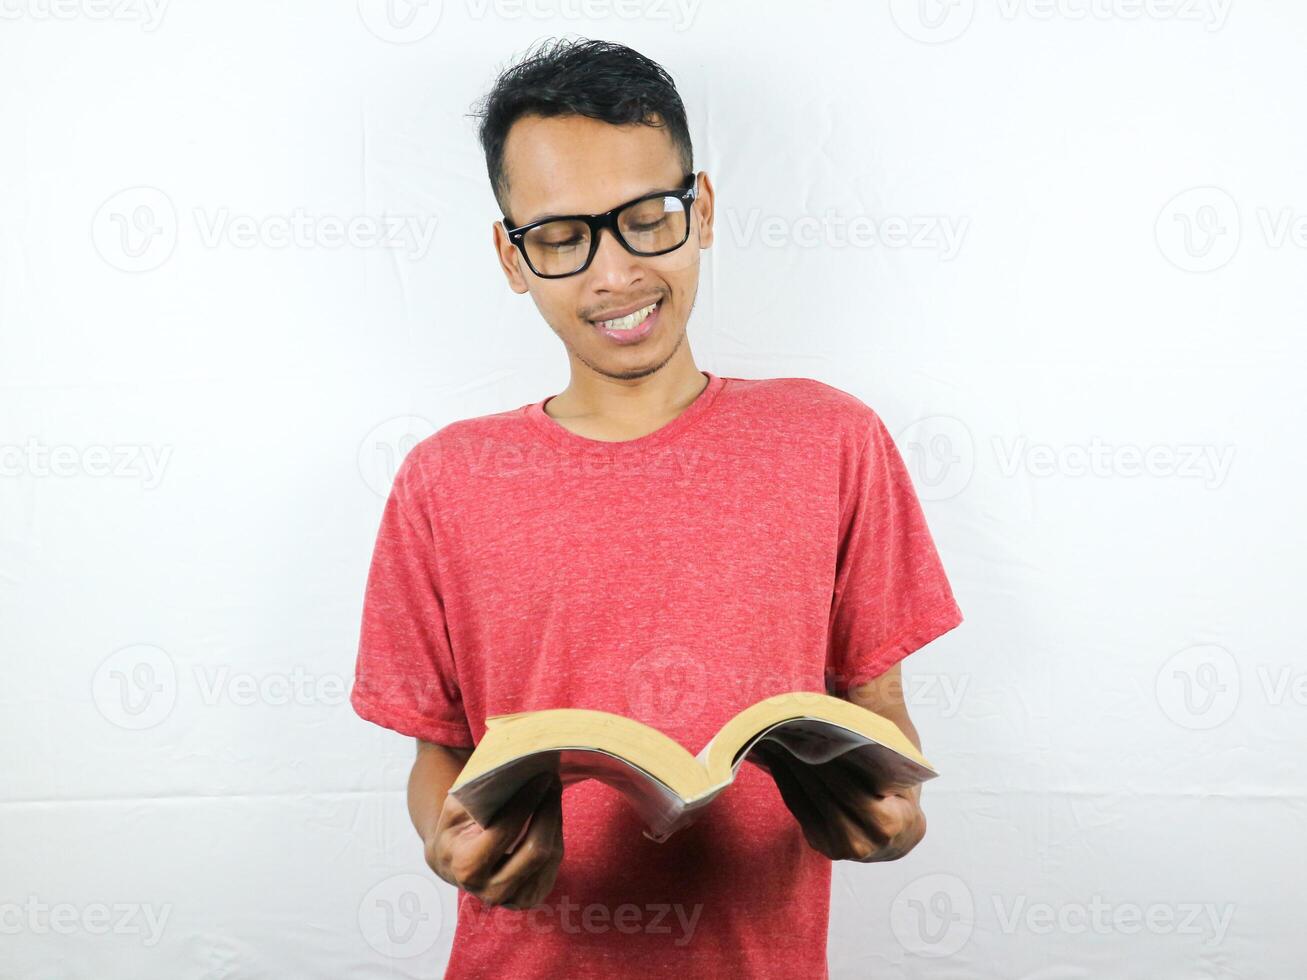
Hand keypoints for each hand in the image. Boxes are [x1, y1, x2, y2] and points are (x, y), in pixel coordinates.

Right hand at [425, 771, 563, 909]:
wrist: (452, 863)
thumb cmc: (455, 828)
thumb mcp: (456, 808)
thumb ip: (480, 794)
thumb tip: (516, 772)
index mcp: (467, 867)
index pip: (506, 832)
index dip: (526, 802)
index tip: (540, 776)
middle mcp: (491, 890)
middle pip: (536, 849)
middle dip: (548, 810)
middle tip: (552, 780)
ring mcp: (513, 899)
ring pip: (550, 855)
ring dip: (555, 819)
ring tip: (551, 792)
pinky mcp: (531, 898)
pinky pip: (555, 862)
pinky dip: (556, 834)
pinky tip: (549, 815)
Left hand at [753, 742, 926, 862]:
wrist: (900, 834)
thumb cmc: (901, 793)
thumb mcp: (902, 767)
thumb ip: (882, 741)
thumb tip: (857, 696)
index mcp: (888, 823)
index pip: (852, 790)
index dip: (827, 762)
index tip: (809, 733)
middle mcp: (862, 841)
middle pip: (824, 794)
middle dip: (803, 761)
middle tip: (785, 730)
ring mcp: (838, 847)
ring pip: (806, 801)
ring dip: (788, 769)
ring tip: (775, 740)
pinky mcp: (820, 844)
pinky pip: (798, 809)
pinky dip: (785, 781)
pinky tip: (776, 758)